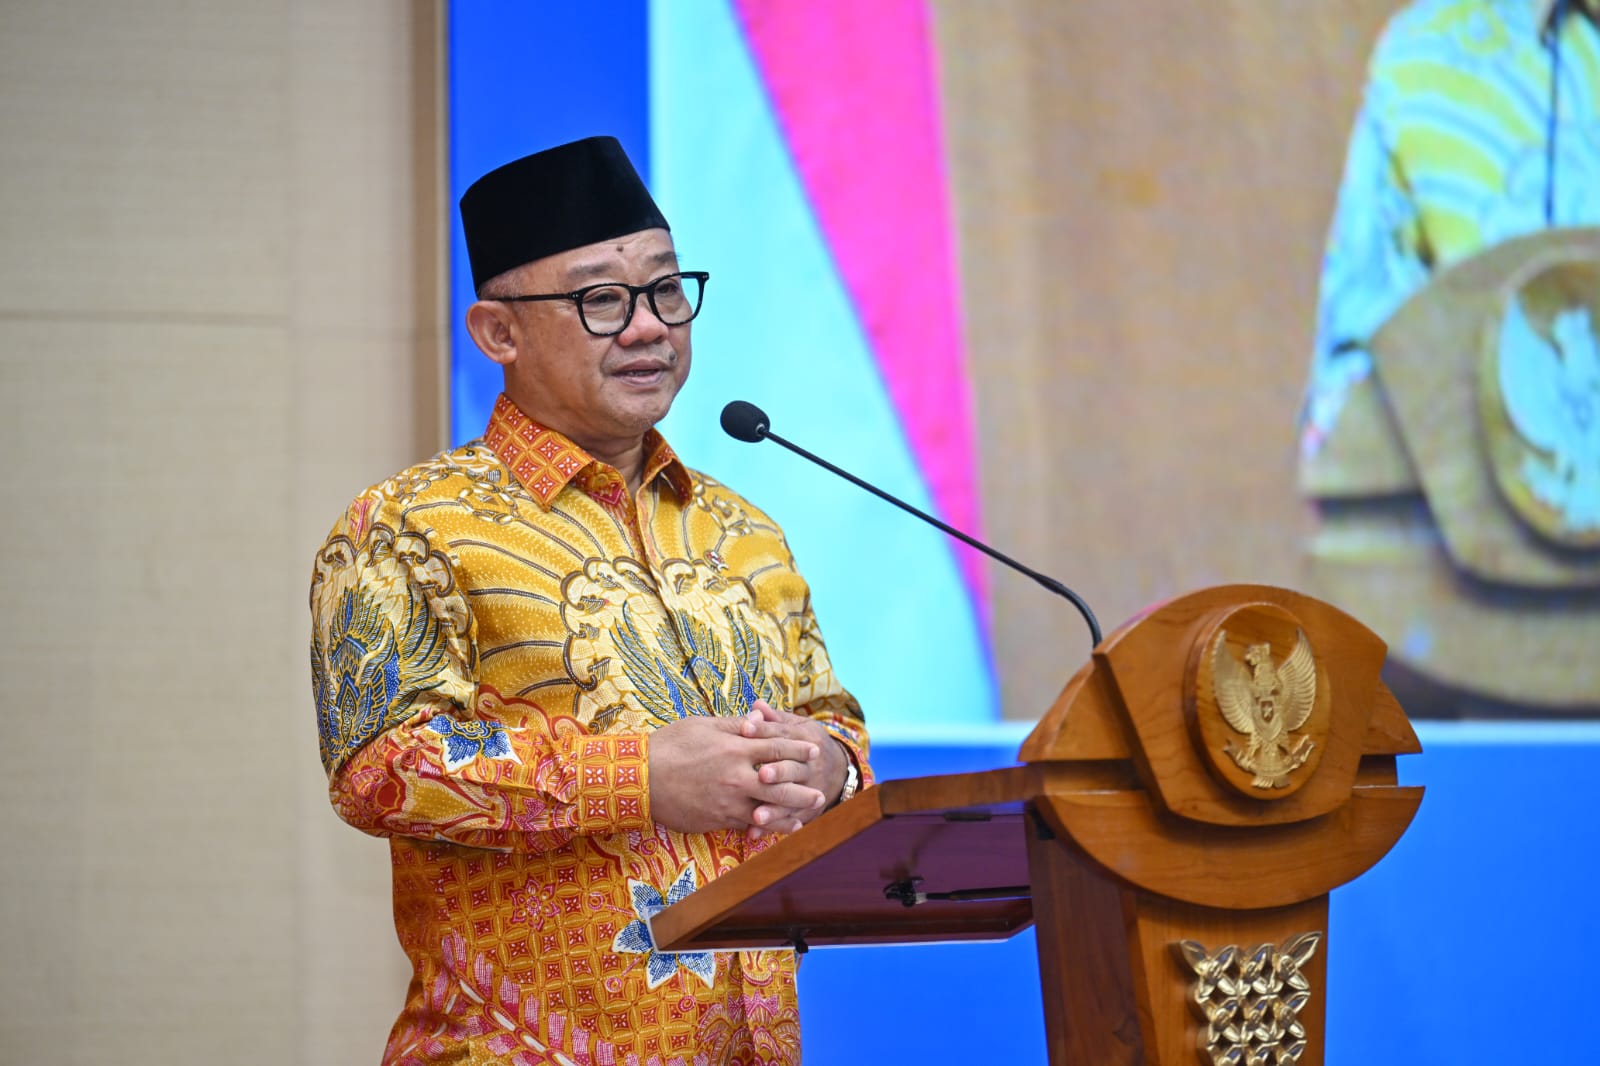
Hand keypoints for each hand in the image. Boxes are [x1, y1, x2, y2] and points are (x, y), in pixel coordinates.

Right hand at [647, 713, 824, 834]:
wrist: (640, 779)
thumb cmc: (669, 745)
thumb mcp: (702, 726)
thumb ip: (733, 725)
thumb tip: (757, 719)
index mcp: (734, 747)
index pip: (776, 747)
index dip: (798, 749)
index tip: (814, 751)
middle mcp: (736, 776)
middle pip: (780, 784)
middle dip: (802, 788)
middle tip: (820, 793)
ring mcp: (728, 801)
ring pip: (768, 810)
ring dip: (789, 814)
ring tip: (805, 816)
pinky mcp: (717, 819)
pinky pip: (747, 825)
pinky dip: (764, 828)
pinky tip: (775, 830)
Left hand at [738, 700, 848, 839]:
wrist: (839, 769)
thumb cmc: (806, 743)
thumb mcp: (797, 726)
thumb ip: (775, 719)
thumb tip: (756, 706)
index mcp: (805, 739)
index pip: (783, 733)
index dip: (764, 730)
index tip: (744, 729)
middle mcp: (810, 764)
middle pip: (793, 767)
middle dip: (778, 772)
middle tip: (761, 775)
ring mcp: (811, 789)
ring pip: (792, 799)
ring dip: (775, 808)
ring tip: (757, 815)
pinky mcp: (807, 809)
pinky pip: (790, 820)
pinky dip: (773, 828)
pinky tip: (754, 833)